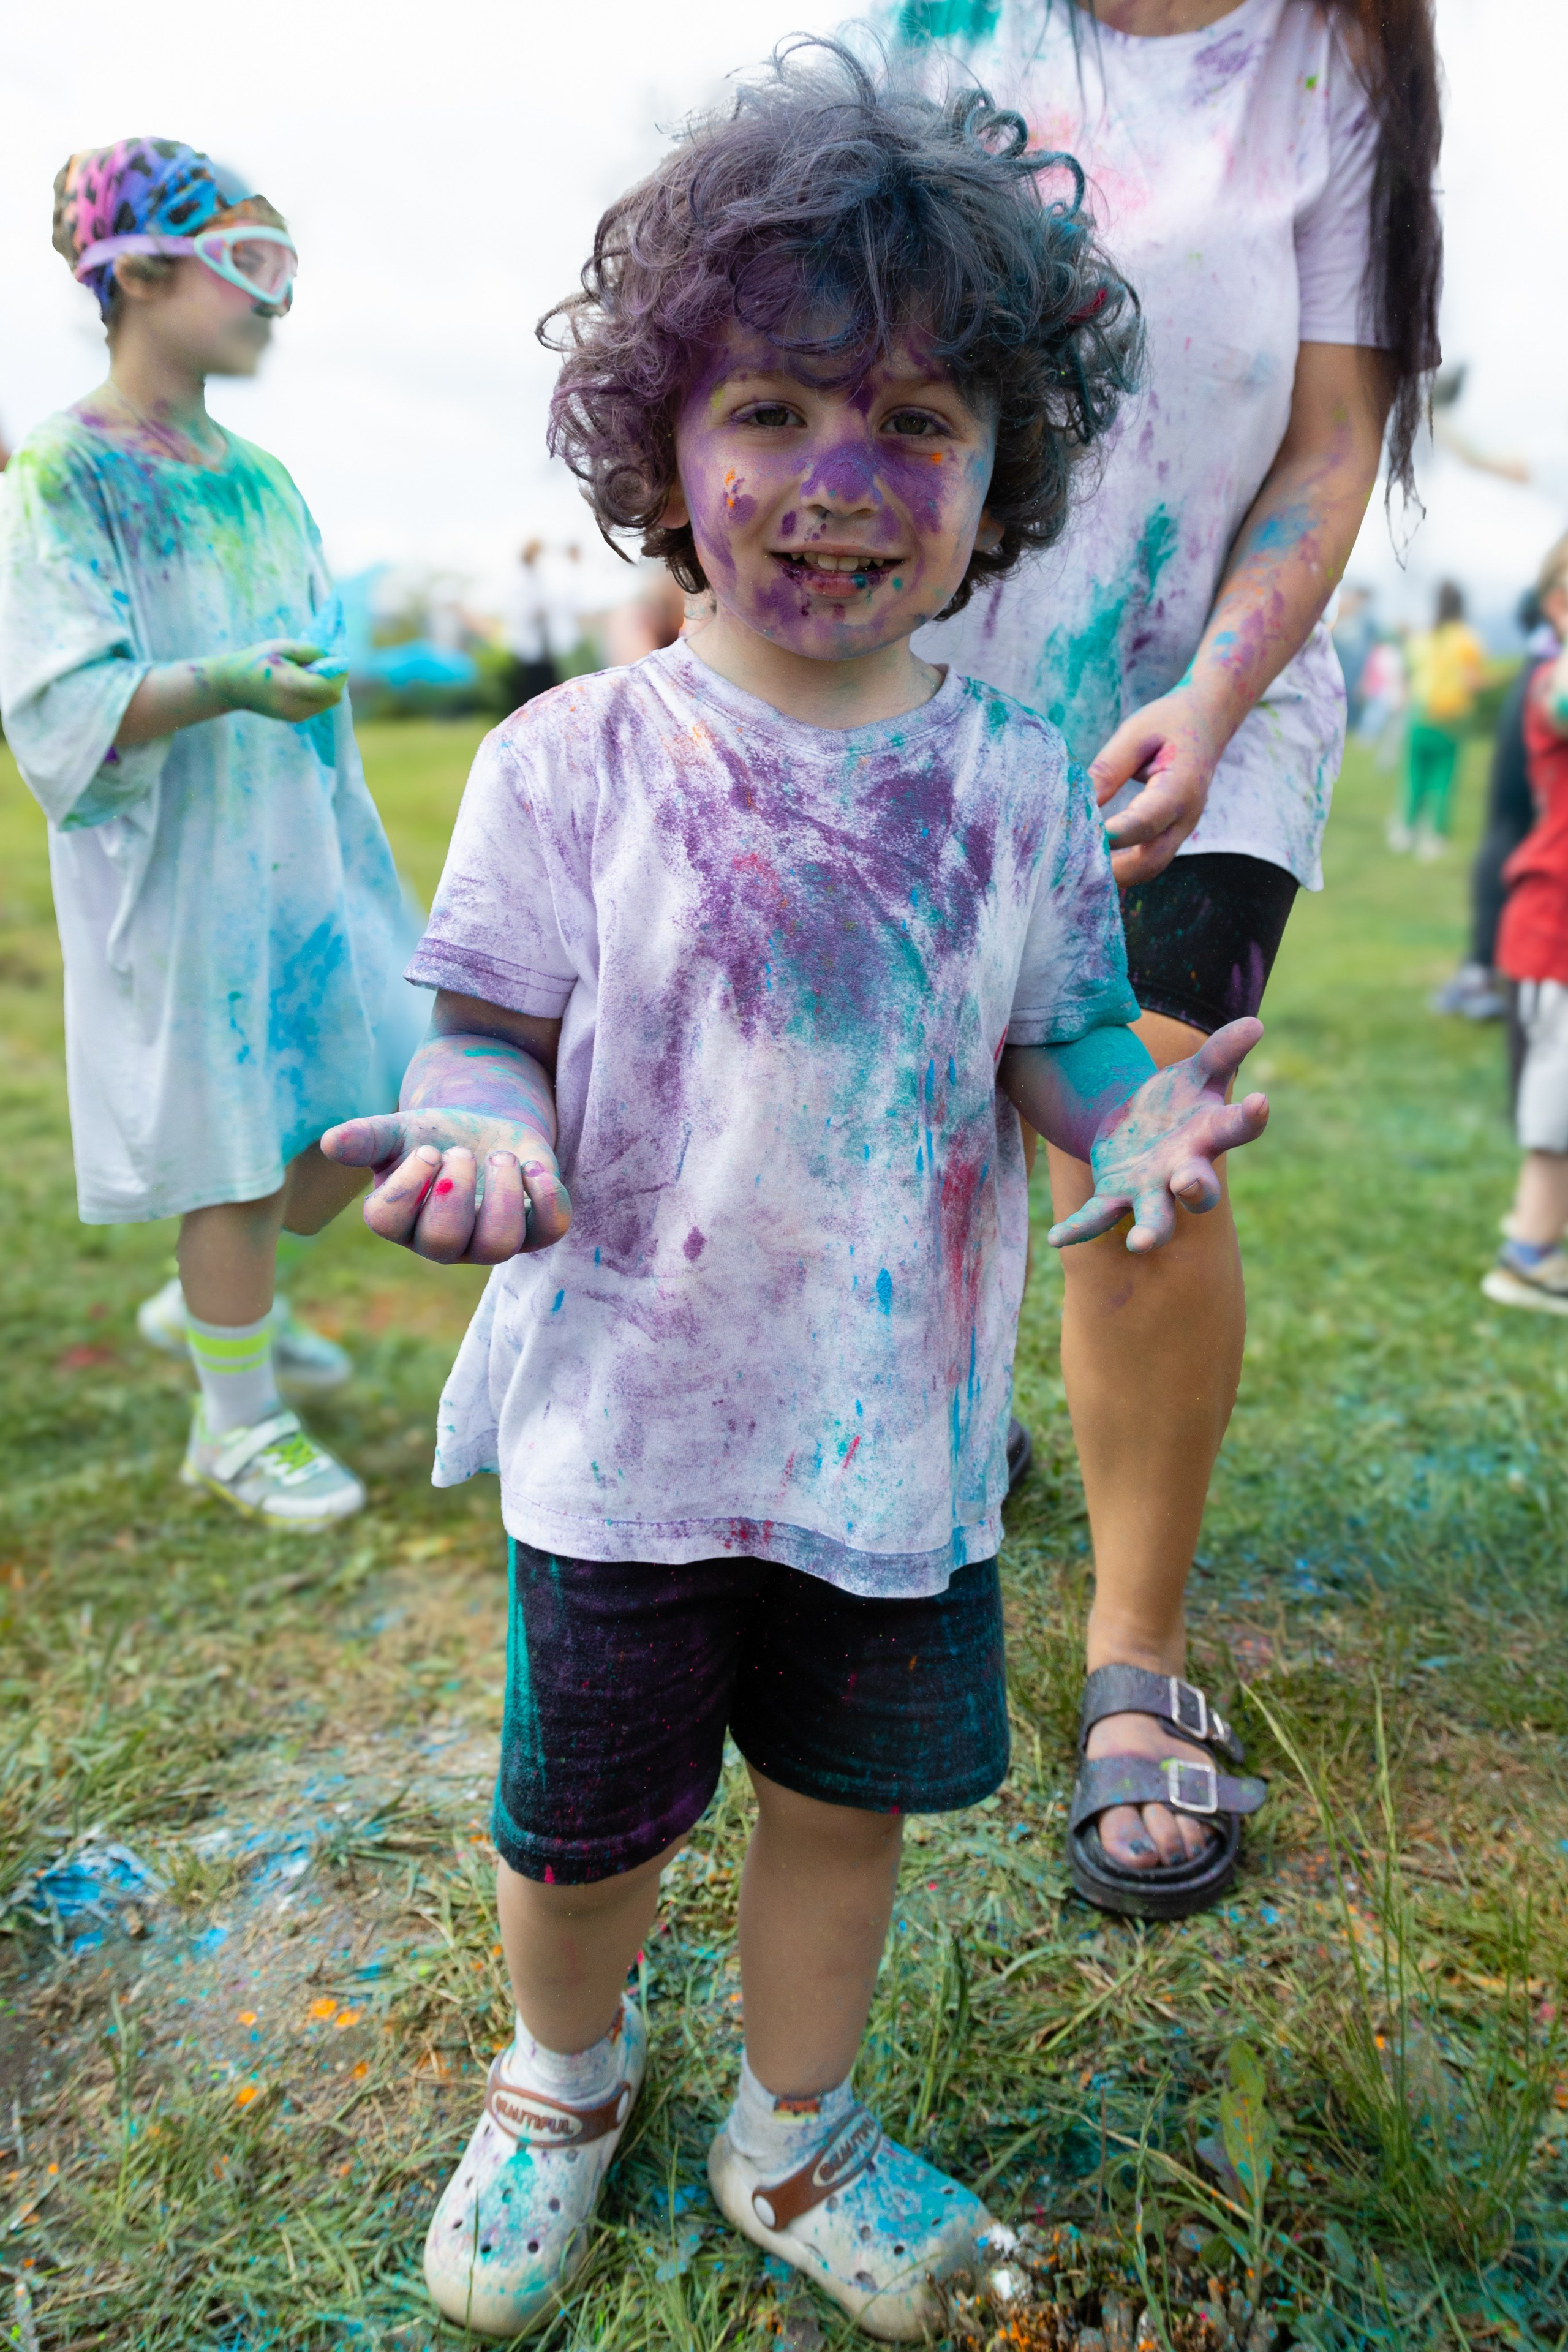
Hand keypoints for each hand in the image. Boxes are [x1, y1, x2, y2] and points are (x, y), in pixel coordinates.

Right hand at [202, 639, 347, 722]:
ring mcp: (295, 715)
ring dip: (325, 687)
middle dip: (334, 680)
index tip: (334, 660)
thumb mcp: (281, 646)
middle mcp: (296, 705)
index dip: (338, 674)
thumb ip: (309, 651)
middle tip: (322, 664)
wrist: (232, 686)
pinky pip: (316, 706)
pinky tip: (301, 682)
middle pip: (333, 697)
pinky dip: (316, 694)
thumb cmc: (255, 660)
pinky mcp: (294, 719)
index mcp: (292, 686)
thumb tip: (332, 658)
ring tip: (307, 672)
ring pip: (327, 703)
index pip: (330, 688)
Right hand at [320, 1108, 570, 1263]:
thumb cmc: (432, 1135)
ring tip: (499, 1156)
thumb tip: (330, 1143)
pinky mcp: (534, 1230)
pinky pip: (548, 1230)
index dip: (407, 1186)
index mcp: (401, 1220)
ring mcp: (490, 1241)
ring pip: (499, 1243)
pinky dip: (547, 1196)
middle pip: (444, 1241)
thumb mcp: (398, 1132)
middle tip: (461, 1151)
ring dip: (503, 1193)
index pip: (388, 1222)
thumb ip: (366, 1138)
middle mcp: (443, 1242)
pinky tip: (533, 1166)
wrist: (483, 1129)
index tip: (427, 1150)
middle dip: (456, 1190)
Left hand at [1046, 1019, 1267, 1253]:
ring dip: (1150, 1231)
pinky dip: (1078, 1229)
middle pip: (1199, 1190)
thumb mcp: (1197, 1072)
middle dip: (1195, 1191)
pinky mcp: (1113, 1196)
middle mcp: (1183, 1171)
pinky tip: (1055, 1236)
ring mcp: (1149, 1189)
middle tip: (1187, 1184)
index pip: (1237, 1128)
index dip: (1250, 1118)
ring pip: (1155, 1218)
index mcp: (1209, 1137)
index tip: (1260, 1101)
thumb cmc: (1178, 1101)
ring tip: (1140, 1244)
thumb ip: (1222, 1052)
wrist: (1137, 1125)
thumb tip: (1255, 1022)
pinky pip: (1096, 1218)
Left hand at [1090, 686, 1225, 886]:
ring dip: (1116, 876)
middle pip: (1151, 861)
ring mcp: (1182, 829)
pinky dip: (1122, 869)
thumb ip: (1108, 769)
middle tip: (1070, 872)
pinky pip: (1148, 860)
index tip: (1083, 841)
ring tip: (1075, 874)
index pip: (1146, 821)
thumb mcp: (1135, 734)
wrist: (1209, 721)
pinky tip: (1092, 867)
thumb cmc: (1169, 722)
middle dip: (1112, 872)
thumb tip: (1078, 804)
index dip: (1115, 835)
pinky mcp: (1172, 833)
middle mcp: (1186, 816)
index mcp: (1181, 787)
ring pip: (1150, 867)